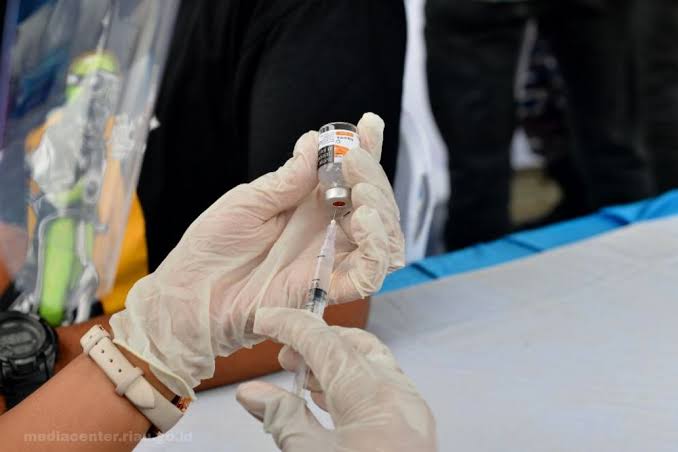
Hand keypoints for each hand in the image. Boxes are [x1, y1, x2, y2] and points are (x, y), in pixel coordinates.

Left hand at [110, 113, 403, 397]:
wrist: (190, 295)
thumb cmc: (212, 248)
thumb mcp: (247, 202)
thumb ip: (286, 180)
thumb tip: (313, 142)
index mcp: (310, 207)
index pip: (349, 176)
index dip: (366, 151)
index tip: (370, 123)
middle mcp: (328, 231)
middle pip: (375, 204)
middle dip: (374, 177)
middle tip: (355, 161)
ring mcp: (331, 260)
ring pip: (383, 238)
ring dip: (382, 209)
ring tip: (361, 191)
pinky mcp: (328, 289)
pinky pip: (369, 273)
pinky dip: (377, 248)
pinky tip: (363, 221)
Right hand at [236, 308, 436, 450]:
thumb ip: (283, 420)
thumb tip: (252, 393)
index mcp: (373, 395)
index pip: (324, 342)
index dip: (290, 325)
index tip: (264, 319)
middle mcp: (398, 393)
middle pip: (352, 345)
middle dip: (313, 341)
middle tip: (280, 354)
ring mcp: (411, 410)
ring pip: (369, 364)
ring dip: (331, 362)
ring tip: (299, 376)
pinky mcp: (414, 427)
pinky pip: (380, 387)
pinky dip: (349, 383)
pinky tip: (327, 400)